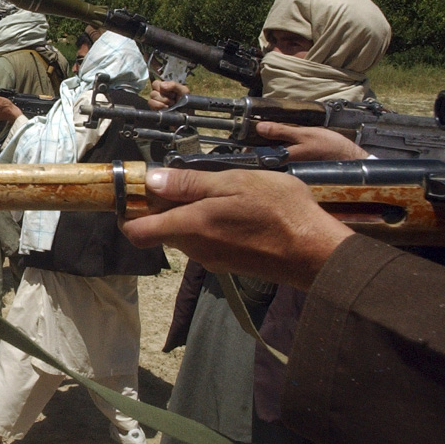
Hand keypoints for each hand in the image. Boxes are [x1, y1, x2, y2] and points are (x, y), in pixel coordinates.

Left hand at [120, 168, 353, 289]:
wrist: (316, 252)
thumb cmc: (279, 212)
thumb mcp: (234, 183)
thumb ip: (190, 183)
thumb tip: (152, 180)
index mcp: (189, 227)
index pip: (136, 231)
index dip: (128, 212)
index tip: (133, 192)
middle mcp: (194, 248)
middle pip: (159, 230)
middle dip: (161, 207)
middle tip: (180, 180)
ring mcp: (211, 258)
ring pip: (184, 234)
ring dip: (189, 214)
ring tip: (215, 190)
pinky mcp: (228, 262)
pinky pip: (206, 241)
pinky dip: (208, 224)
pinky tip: (232, 208)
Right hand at [148, 79, 190, 110]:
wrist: (187, 113)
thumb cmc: (185, 101)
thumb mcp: (183, 90)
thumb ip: (174, 85)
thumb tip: (162, 86)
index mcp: (164, 87)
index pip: (155, 83)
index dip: (161, 87)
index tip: (171, 92)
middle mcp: (158, 94)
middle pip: (153, 92)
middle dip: (164, 96)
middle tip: (172, 99)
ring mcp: (156, 102)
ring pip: (152, 98)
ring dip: (162, 101)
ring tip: (171, 104)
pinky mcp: (154, 109)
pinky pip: (151, 104)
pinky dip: (158, 106)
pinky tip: (166, 108)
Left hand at [253, 121, 369, 160]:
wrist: (349, 159)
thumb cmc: (329, 147)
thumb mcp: (304, 134)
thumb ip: (281, 132)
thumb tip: (260, 127)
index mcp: (283, 159)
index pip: (257, 155)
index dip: (247, 146)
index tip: (243, 135)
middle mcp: (284, 167)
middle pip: (263, 157)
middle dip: (258, 145)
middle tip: (258, 131)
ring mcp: (290, 168)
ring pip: (272, 157)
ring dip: (269, 147)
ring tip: (269, 134)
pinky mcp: (297, 167)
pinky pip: (283, 158)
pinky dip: (280, 150)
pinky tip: (285, 142)